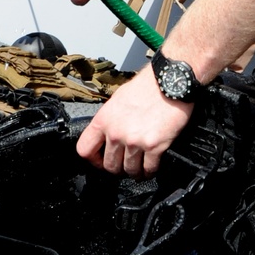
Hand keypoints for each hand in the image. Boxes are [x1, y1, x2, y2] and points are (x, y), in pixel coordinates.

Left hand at [77, 65, 192, 174]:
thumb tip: (110, 133)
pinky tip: (152, 168)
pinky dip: (150, 171)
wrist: (169, 81)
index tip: (101, 161)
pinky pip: (149, 168)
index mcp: (104, 120)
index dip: (94, 160)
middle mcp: (116, 133)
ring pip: (130, 170)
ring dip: (135, 172)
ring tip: (140, 170)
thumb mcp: (118, 100)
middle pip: (110, 165)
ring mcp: (135, 141)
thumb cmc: (147, 86)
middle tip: (125, 167)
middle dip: (118, 169)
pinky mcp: (154, 146)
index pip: (85, 150)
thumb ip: (111, 120)